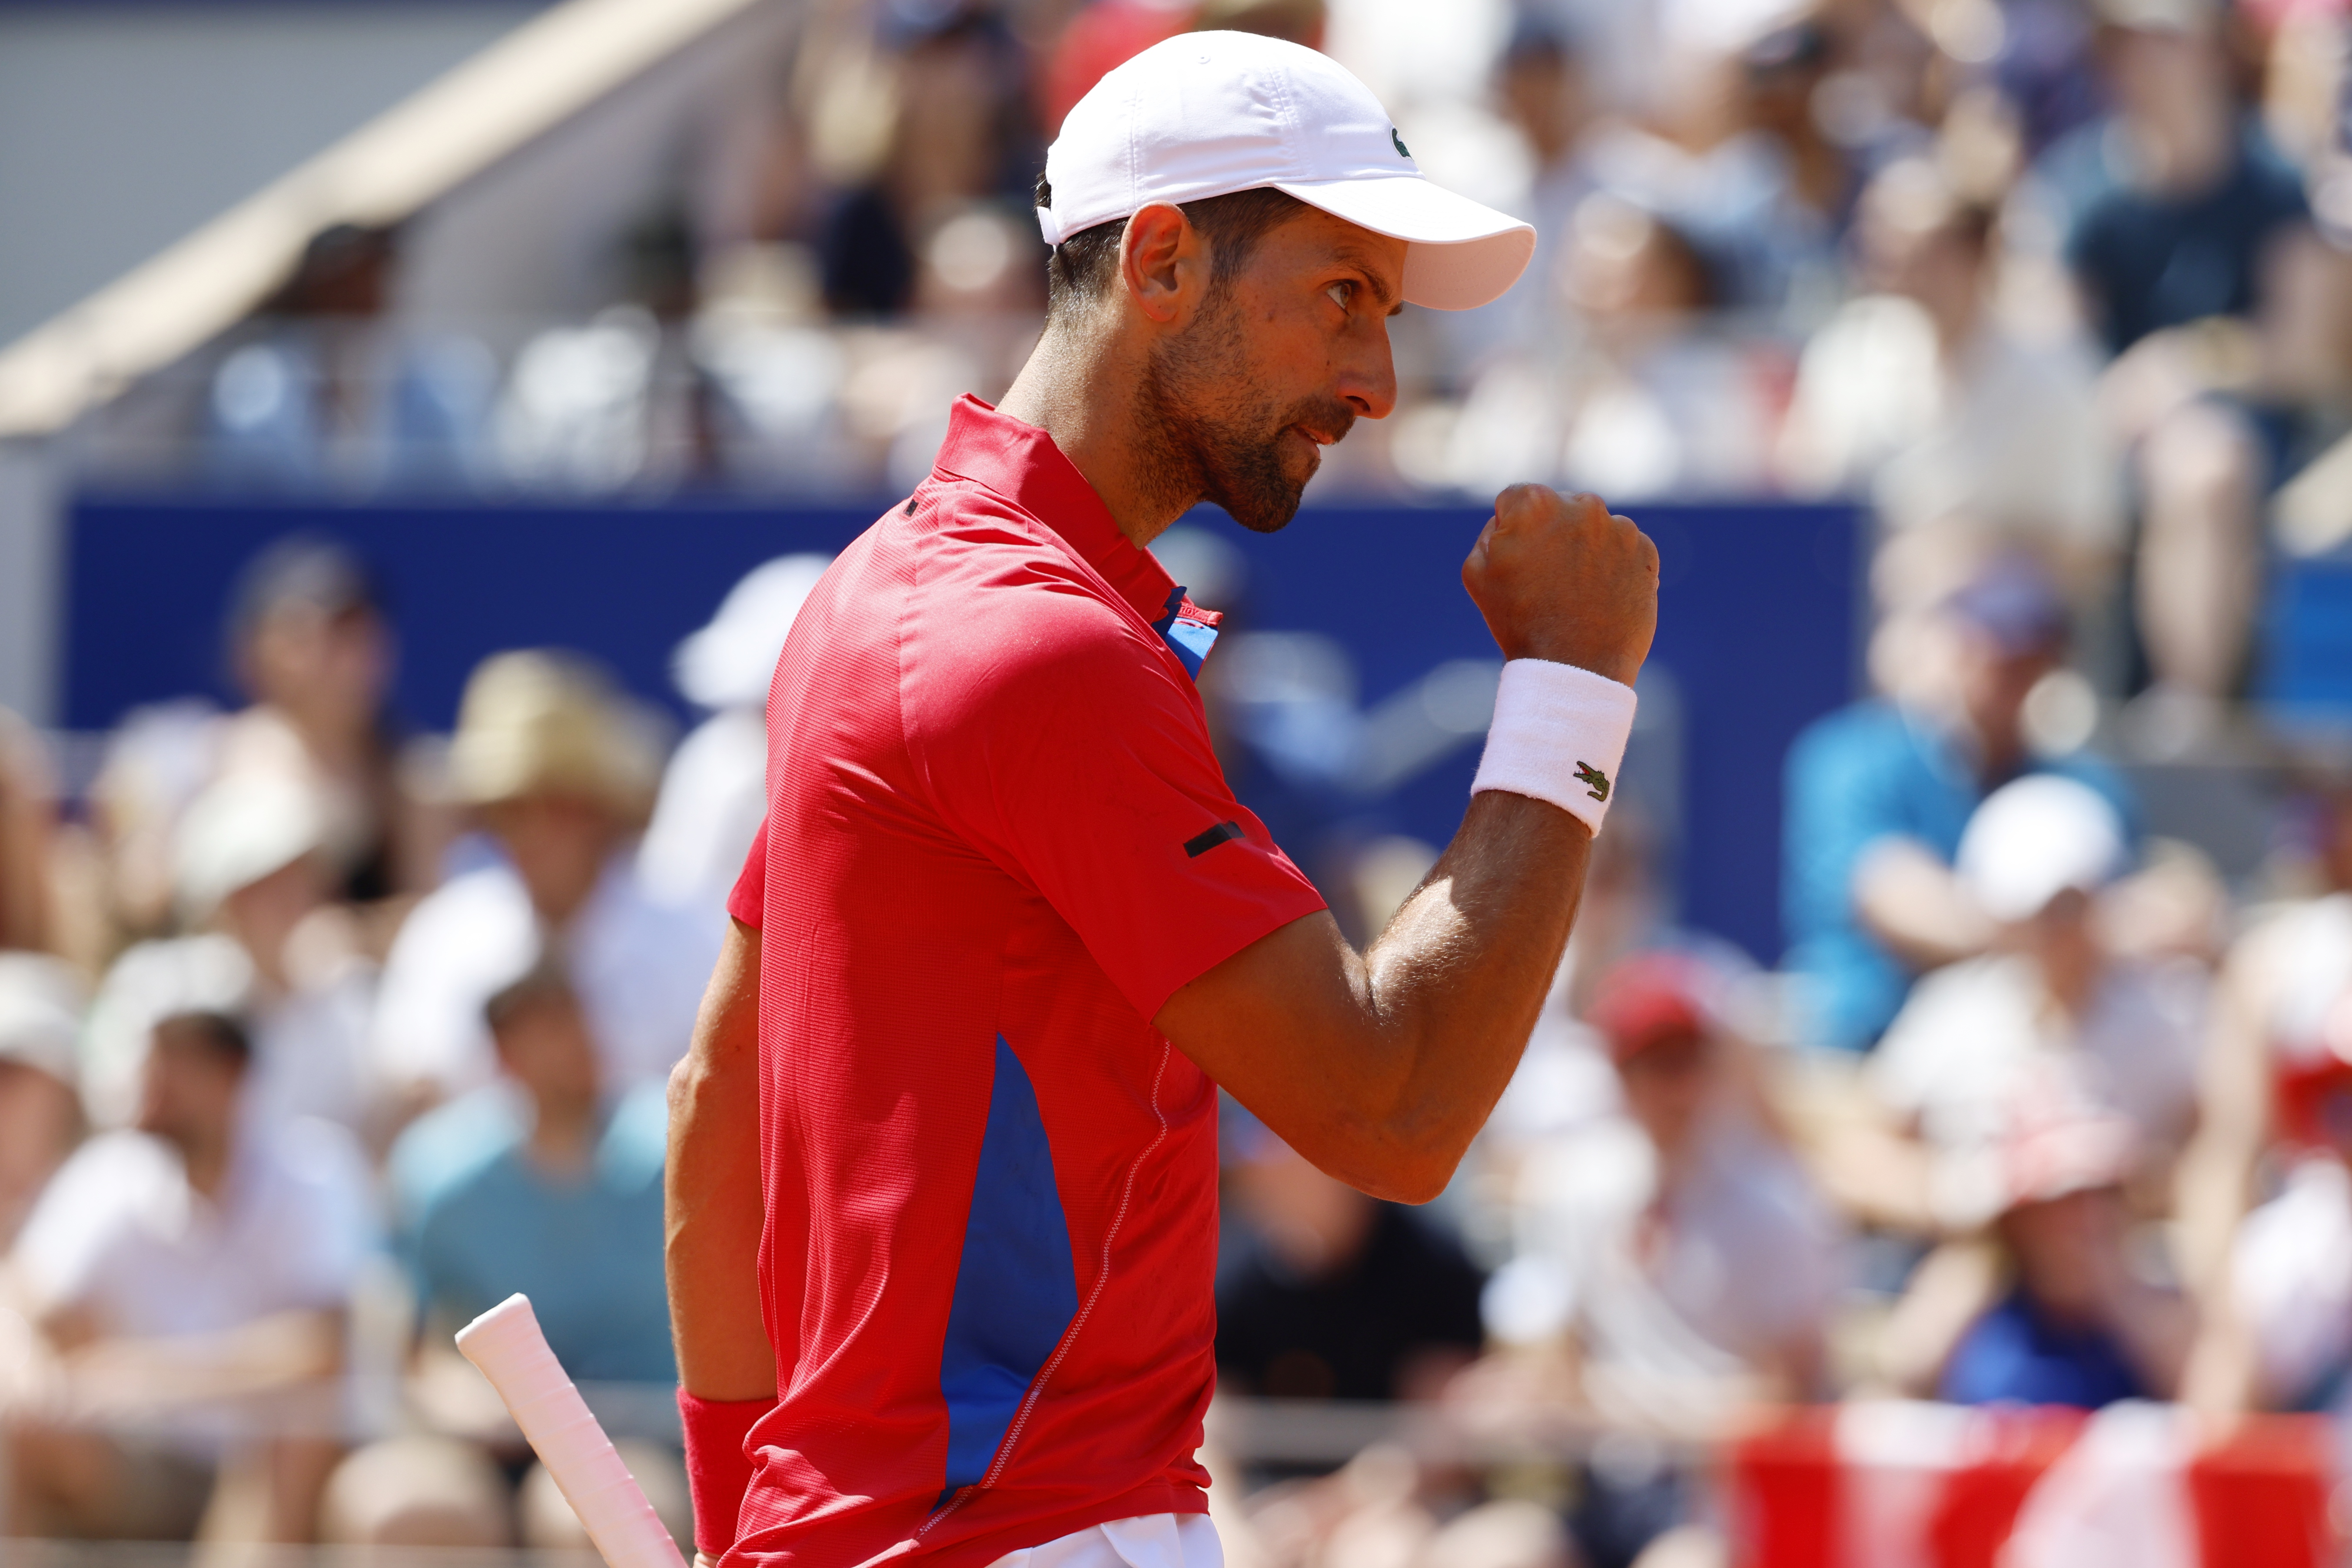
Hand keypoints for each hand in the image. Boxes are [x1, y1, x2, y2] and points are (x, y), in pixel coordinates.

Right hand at [1462, 484, 1657, 685]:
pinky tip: (1600, 597)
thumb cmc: (1519, 621)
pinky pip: (1623, 549)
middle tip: (1548, 579)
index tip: (1518, 560)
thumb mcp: (1476, 572)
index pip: (1516, 499)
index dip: (1512, 530)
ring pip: (1593, 528)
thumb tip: (1511, 520)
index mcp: (1535, 502)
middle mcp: (1582, 503)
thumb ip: (1491, 531)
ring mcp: (1619, 527)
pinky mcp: (1645, 551)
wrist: (1576, 667)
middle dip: (1552, 534)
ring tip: (1576, 593)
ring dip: (1584, 549)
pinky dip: (1613, 567)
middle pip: (1560, 508)